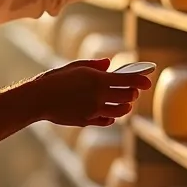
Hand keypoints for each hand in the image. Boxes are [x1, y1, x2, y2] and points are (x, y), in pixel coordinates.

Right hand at [28, 58, 153, 126]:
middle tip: (133, 89)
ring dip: (125, 106)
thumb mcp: (75, 67)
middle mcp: (99, 97)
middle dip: (133, 93)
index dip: (140, 80)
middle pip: (127, 97)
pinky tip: (111, 112)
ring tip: (125, 101)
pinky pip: (107, 120)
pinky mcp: (87, 121)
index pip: (127, 80)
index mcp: (97, 80)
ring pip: (120, 111)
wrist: (38, 99)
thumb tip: (109, 64)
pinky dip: (112, 116)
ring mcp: (94, 111)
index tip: (147, 81)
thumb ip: (95, 66)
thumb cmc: (55, 79)